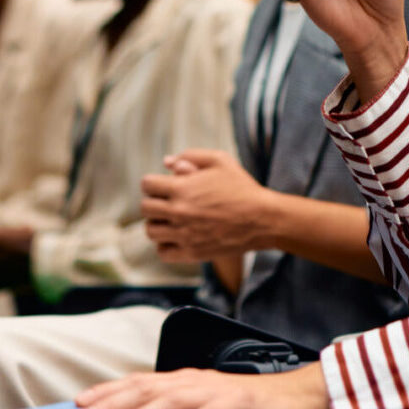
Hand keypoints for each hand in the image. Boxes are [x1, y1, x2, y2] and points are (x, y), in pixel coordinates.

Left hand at [74, 363, 329, 408]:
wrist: (299, 394)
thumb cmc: (250, 406)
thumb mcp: (207, 405)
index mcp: (186, 380)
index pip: (140, 381)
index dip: (109, 391)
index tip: (79, 403)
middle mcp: (196, 380)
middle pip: (146, 388)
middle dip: (111, 403)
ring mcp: (216, 390)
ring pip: (170, 400)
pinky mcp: (238, 403)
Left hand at [142, 150, 272, 261]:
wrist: (262, 219)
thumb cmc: (242, 187)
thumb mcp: (220, 160)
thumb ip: (191, 156)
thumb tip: (167, 162)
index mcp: (182, 188)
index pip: (147, 185)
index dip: (154, 182)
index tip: (164, 185)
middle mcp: (179, 212)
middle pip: (146, 208)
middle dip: (154, 202)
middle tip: (168, 202)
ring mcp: (184, 235)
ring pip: (151, 231)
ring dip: (158, 223)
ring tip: (172, 219)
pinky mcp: (192, 253)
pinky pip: (163, 252)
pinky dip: (165, 245)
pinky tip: (177, 236)